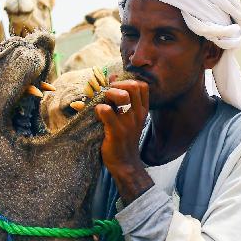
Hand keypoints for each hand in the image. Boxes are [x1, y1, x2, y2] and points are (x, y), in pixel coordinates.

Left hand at [95, 80, 152, 203]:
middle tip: (107, 94)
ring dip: (108, 95)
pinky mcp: (116, 132)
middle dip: (117, 85)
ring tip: (103, 102)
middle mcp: (138, 115)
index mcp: (142, 111)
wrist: (125, 163)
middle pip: (132, 87)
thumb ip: (122, 98)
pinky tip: (97, 115)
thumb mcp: (128, 118)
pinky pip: (106, 111)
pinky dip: (98, 109)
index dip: (127, 82)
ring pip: (121, 96)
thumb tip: (113, 76)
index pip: (142, 86)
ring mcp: (128, 123)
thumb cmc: (124, 139)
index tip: (117, 88)